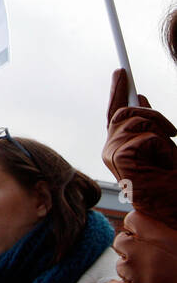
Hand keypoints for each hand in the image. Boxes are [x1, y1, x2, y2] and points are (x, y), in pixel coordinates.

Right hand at [104, 68, 176, 223]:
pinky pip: (146, 134)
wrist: (174, 211)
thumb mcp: (163, 148)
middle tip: (170, 126)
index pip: (116, 114)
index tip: (122, 71)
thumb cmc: (172, 184)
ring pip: (136, 119)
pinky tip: (165, 164)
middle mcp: (111, 151)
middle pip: (124, 111)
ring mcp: (113, 154)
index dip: (118, 91)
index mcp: (120, 149)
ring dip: (161, 131)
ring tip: (170, 154)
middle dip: (151, 112)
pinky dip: (164, 146)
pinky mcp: (120, 156)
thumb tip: (142, 99)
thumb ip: (149, 125)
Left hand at [106, 208, 176, 282]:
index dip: (139, 228)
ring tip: (152, 276)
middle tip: (149, 258)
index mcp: (156, 232)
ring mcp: (135, 273)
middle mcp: (140, 250)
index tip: (148, 235)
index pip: (132, 220)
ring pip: (120, 266)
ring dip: (131, 270)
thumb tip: (164, 224)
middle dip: (132, 248)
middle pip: (121, 241)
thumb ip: (168, 231)